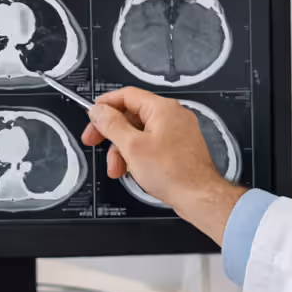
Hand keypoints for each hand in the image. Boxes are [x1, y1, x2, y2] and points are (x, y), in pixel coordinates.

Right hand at [83, 87, 246, 241]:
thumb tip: (98, 110)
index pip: (127, 95)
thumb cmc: (173, 173)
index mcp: (162, 108)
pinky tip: (131, 170)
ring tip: (116, 169)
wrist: (199, 197)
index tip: (92, 116)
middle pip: (132, 115)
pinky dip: (137, 155)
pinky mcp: (178, 148)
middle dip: (111, 132)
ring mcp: (177, 132)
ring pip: (140, 133)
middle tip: (94, 141)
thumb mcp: (132, 146)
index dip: (105, 104)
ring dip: (122, 149)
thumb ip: (111, 124)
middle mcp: (172, 116)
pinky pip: (151, 144)